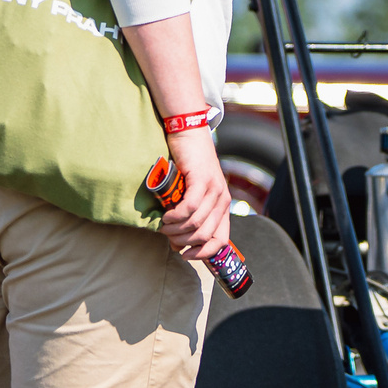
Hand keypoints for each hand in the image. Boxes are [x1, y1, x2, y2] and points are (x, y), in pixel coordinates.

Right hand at [159, 127, 231, 261]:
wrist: (188, 133)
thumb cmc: (186, 165)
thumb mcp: (191, 194)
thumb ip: (188, 218)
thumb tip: (177, 245)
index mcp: (223, 206)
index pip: (221, 240)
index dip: (203, 253)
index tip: (185, 254)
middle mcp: (223, 199)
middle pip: (205, 235)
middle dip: (183, 241)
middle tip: (167, 235)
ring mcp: (214, 190)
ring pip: (196, 224)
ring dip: (176, 230)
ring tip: (164, 225)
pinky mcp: (202, 180)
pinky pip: (189, 208)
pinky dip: (175, 217)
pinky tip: (167, 216)